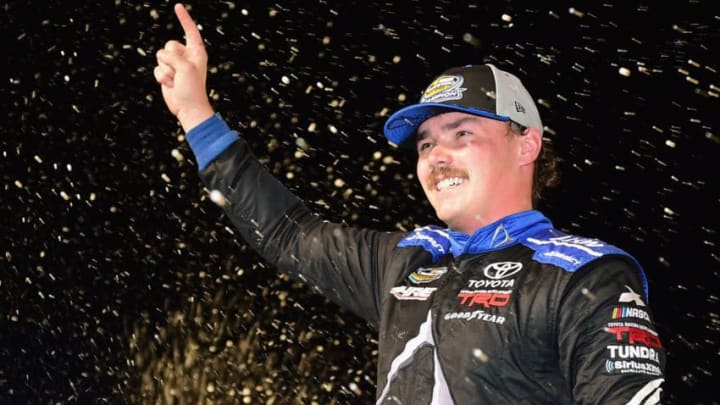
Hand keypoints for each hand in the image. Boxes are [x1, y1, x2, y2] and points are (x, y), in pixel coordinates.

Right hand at [154, 3, 214, 131]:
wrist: (187, 108)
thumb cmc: (192, 88)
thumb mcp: (185, 67)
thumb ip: (173, 55)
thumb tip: (162, 56)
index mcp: (197, 52)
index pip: (190, 30)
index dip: (184, 18)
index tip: (178, 6)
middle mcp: (186, 56)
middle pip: (169, 44)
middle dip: (170, 59)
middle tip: (180, 73)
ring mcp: (175, 65)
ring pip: (160, 56)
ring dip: (166, 70)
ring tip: (176, 81)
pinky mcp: (166, 73)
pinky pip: (156, 68)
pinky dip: (161, 77)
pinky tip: (170, 85)